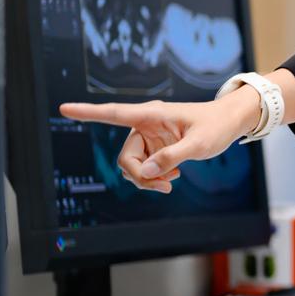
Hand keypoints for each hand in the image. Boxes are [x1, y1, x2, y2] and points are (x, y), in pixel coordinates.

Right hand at [59, 89, 258, 191]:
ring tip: (171, 183)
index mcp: (152, 115)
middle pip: (125, 157)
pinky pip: (143, 168)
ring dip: (146, 180)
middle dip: (139, 176)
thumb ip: (172, 157)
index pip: (114, 113)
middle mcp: (145, 125)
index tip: (64, 108)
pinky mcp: (155, 148)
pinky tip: (172, 177)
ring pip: (132, 166)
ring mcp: (150, 137)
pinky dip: (153, 178)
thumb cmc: (217, 126)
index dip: (88, 112)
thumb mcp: (200, 144)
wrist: (230, 123)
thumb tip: (145, 172)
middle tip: (165, 186)